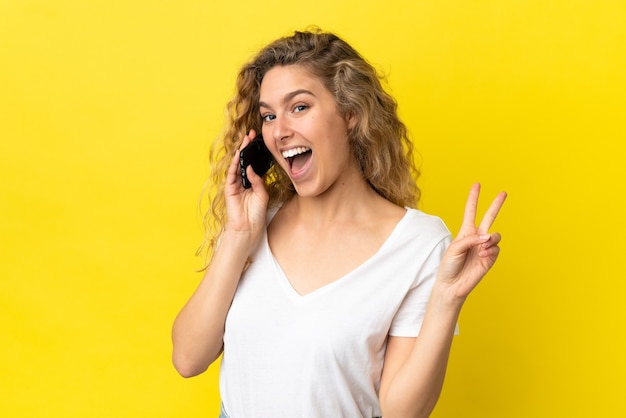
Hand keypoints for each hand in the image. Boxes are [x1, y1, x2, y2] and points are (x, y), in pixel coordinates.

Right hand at [223, 130, 269, 236]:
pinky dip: (234, 165)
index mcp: (251, 182)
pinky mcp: (229, 189)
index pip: (252, 163)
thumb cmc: (256, 214)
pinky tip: (238, 157)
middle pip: (244, 161)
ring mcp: (235, 185)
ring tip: (244, 141)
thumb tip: (251, 168)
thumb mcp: (262, 194)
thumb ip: (257, 180)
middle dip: (246, 148)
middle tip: (250, 134)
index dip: (254, 153)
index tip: (258, 141)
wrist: (249, 228)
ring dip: (240, 152)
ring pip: (237, 165)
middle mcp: (242, 181)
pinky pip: (231, 174)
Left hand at [436, 183, 506, 303]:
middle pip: (489, 217)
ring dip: (491, 238)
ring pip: (496, 235)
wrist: (452, 285)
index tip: (477, 185)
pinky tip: (483, 254)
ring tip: (483, 246)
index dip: (473, 198)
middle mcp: (476, 237)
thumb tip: (487, 237)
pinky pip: (496, 248)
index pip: (470, 211)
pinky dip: (491, 249)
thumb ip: (470, 239)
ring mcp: (485, 247)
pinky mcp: (490, 258)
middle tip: (503, 192)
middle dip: (496, 205)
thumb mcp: (455, 248)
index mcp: (465, 232)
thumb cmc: (449, 266)